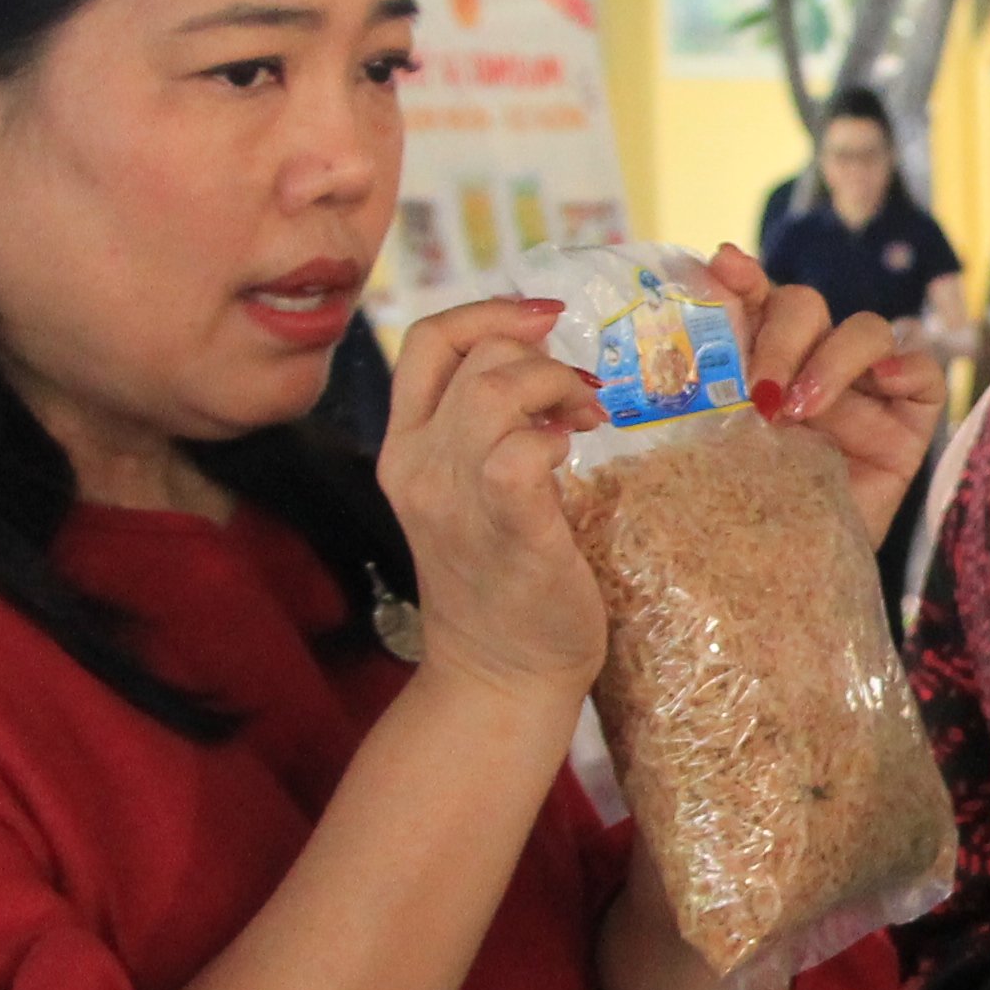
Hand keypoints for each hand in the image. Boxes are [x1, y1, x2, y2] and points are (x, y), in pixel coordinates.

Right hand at [380, 297, 610, 705]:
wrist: (500, 679)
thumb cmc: (503, 583)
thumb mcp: (469, 494)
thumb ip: (484, 433)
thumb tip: (542, 368)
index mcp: (404, 450)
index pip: (426, 339)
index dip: (487, 310)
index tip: (544, 322)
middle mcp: (417, 467)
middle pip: (472, 354)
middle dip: (541, 356)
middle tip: (583, 397)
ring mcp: (456, 501)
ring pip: (492, 391)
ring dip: (554, 388)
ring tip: (586, 421)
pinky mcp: (507, 533)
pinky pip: (519, 455)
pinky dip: (554, 439)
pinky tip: (575, 459)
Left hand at [710, 242, 943, 548]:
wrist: (787, 584)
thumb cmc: (741, 519)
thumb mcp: (708, 451)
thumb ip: (700, 391)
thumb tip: (681, 320)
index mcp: (756, 361)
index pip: (752, 299)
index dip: (741, 277)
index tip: (724, 267)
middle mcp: (810, 363)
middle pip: (806, 306)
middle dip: (780, 337)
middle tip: (759, 391)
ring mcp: (864, 388)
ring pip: (864, 328)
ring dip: (831, 358)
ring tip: (802, 409)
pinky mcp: (909, 415)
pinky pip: (921, 370)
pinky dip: (903, 367)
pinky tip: (882, 386)